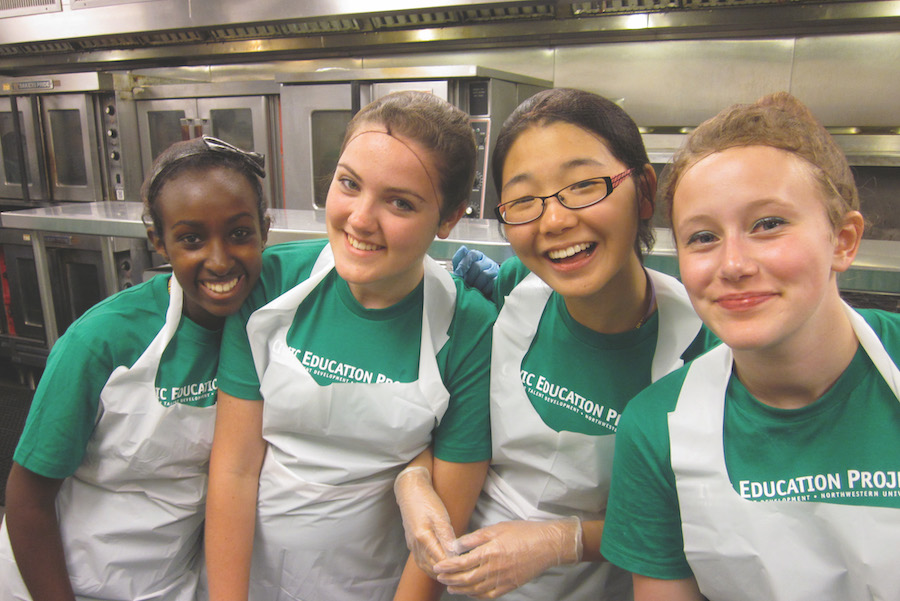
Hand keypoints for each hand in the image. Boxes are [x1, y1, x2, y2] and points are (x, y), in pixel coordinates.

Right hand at [394, 466, 457, 577]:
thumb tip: (455, 553)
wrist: (410, 490)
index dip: (452, 566)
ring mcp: (411, 544)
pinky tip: (438, 566)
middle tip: (461, 574)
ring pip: (424, 566)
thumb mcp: (440, 516)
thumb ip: (447, 536)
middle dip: (446, 572)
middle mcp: (415, 544)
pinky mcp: (411, 543)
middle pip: (431, 567)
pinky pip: (420, 560)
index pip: (440, 560)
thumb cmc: (427, 500)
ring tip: (451, 574)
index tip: (465, 568)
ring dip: (437, 572)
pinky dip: (429, 566)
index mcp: (423, 537)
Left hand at [433, 518, 582, 598]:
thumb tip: (456, 545)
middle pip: (466, 579)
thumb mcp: (497, 528)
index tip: (438, 566)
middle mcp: (494, 568)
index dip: (448, 566)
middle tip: (440, 577)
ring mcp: (503, 579)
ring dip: (461, 589)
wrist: (548, 545)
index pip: (462, 563)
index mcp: (490, 552)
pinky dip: (477, 596)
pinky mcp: (510, 586)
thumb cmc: (524, 532)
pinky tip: (471, 593)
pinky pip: (490, 595)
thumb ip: (475, 538)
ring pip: (476, 589)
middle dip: (451, 579)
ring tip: (451, 587)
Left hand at [452, 246, 497, 296]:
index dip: (464, 264)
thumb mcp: (461, 269)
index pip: (472, 254)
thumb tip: (463, 248)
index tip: (458, 274)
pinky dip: (485, 289)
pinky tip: (481, 292)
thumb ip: (459, 259)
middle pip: (477, 266)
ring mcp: (495, 270)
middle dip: (470, 278)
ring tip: (473, 290)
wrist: (480, 293)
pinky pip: (493, 282)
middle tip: (466, 285)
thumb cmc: (469, 280)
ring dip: (477, 285)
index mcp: (478, 256)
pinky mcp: (499, 279)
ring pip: (485, 275)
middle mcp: (487, 261)